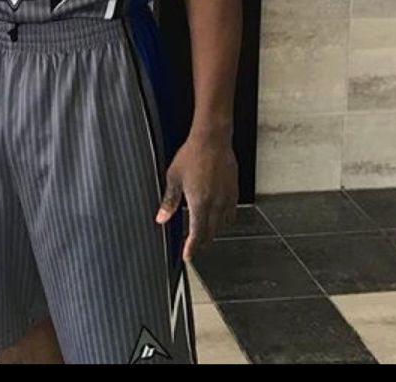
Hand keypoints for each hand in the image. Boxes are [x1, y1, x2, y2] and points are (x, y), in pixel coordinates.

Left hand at [155, 135, 237, 260]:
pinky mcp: (234, 192)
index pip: (197, 234)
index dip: (192, 248)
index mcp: (200, 203)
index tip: (187, 256)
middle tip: (193, 245)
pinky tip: (217, 215)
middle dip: (201, 241)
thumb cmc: (192, 155)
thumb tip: (161, 218)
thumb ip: (169, 201)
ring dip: (212, 231)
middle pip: (211, 233)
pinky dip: (223, 220)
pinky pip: (230, 213)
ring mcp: (227, 199)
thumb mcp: (174, 178)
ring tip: (203, 232)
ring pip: (222, 225)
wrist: (212, 140)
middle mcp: (216, 204)